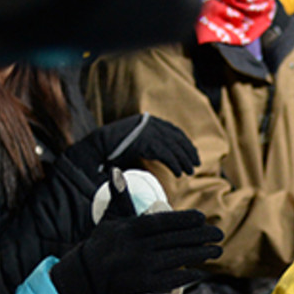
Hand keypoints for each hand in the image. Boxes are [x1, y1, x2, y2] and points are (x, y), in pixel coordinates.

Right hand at [50, 176, 222, 293]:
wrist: (85, 278)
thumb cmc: (103, 245)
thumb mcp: (109, 219)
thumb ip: (119, 196)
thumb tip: (116, 170)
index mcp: (130, 230)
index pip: (163, 222)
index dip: (185, 219)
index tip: (202, 217)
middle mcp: (136, 248)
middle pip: (175, 240)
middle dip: (200, 236)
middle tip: (219, 233)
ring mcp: (140, 268)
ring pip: (177, 259)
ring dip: (200, 254)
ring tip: (216, 250)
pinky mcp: (142, 286)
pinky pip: (170, 280)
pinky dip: (186, 276)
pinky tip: (200, 272)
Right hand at [64, 113, 199, 177]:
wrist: (98, 145)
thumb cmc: (114, 147)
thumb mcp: (137, 141)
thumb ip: (150, 143)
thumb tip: (164, 152)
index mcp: (149, 121)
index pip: (174, 131)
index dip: (185, 142)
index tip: (193, 153)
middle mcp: (151, 123)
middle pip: (177, 138)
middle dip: (188, 152)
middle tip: (196, 164)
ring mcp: (148, 131)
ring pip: (173, 147)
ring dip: (183, 160)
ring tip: (189, 171)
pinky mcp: (145, 141)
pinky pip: (165, 154)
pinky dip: (174, 164)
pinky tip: (178, 173)